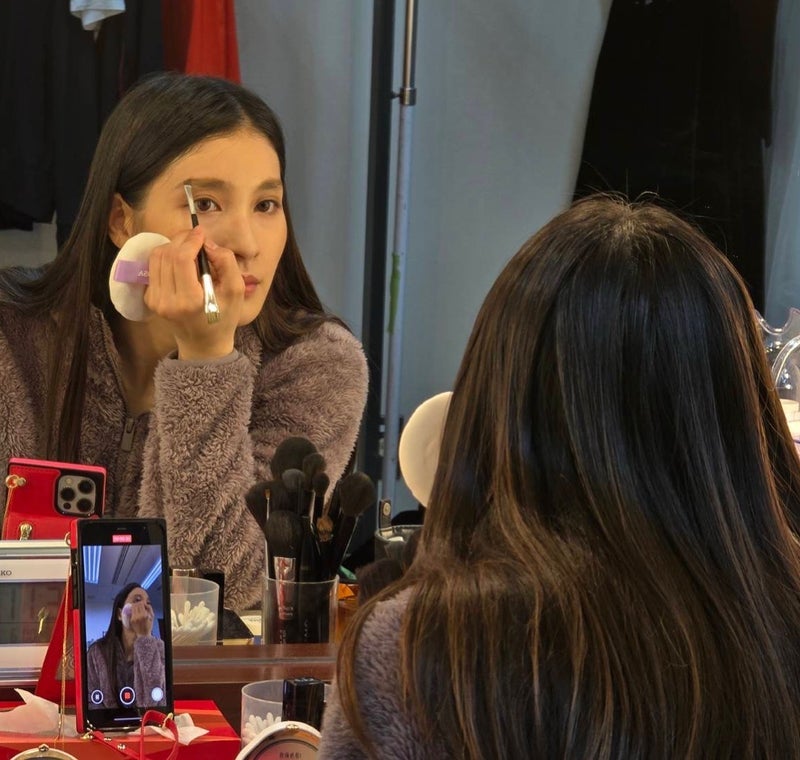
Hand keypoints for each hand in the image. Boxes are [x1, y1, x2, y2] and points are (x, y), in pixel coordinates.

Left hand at [127, 600, 153, 637]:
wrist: (143, 634)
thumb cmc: (149, 626)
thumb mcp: (152, 616)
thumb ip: (150, 608)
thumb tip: (146, 604)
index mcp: (144, 615)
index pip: (141, 604)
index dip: (142, 602)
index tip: (144, 603)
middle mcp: (138, 616)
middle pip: (136, 605)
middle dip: (138, 603)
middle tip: (141, 605)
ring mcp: (134, 618)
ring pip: (133, 608)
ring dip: (135, 606)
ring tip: (138, 608)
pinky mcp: (131, 620)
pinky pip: (132, 612)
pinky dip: (134, 610)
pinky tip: (136, 612)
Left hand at [144, 225, 245, 358]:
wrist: (203, 343)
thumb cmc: (224, 318)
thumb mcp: (236, 291)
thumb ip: (227, 263)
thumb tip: (208, 244)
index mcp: (190, 301)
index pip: (181, 259)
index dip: (191, 240)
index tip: (202, 233)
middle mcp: (167, 300)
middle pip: (167, 254)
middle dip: (182, 239)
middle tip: (197, 238)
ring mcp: (155, 300)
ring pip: (157, 257)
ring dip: (173, 245)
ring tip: (189, 247)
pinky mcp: (150, 298)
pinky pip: (154, 266)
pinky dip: (166, 257)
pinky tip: (180, 260)